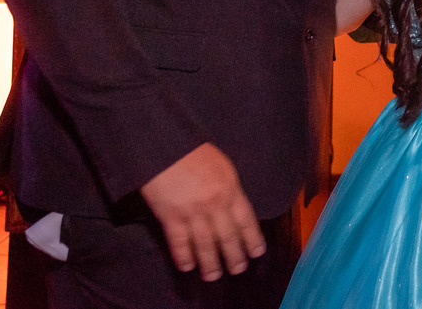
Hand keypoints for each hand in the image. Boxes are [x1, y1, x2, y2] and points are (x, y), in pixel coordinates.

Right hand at [140, 143, 265, 281]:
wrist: (165, 145)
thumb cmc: (194, 152)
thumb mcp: (223, 167)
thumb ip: (229, 189)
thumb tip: (235, 208)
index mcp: (230, 189)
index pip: (246, 220)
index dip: (252, 238)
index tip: (257, 252)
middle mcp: (214, 204)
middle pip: (228, 236)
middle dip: (234, 256)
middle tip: (238, 269)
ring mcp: (192, 212)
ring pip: (205, 244)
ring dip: (210, 263)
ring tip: (214, 276)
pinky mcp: (170, 216)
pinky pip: (179, 241)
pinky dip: (183, 256)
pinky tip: (187, 267)